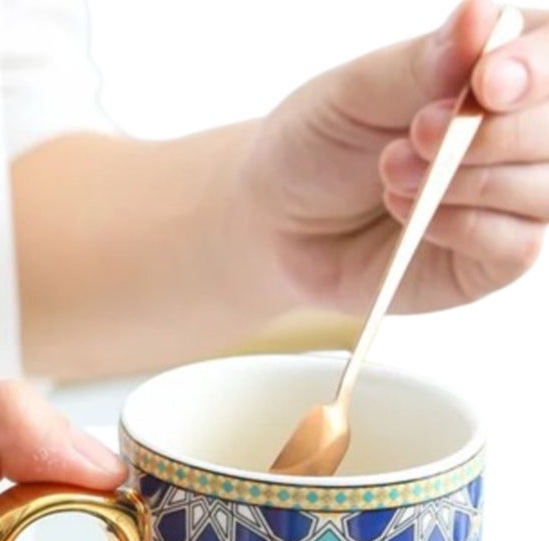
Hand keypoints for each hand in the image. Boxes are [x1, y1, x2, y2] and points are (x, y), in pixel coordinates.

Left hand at [236, 0, 548, 313]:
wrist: (279, 225)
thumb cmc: (319, 145)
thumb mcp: (355, 94)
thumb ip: (421, 65)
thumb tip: (482, 17)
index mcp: (496, 66)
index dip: (536, 66)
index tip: (486, 83)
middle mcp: (517, 129)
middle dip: (493, 134)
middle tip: (418, 133)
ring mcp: (513, 196)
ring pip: (545, 188)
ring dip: (467, 182)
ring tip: (392, 173)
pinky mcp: (495, 256)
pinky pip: (518, 246)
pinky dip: (465, 229)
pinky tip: (412, 217)